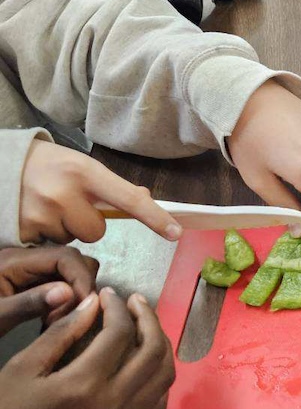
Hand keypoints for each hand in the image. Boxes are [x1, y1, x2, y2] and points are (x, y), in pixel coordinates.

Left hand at [0, 247, 98, 329]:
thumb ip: (29, 302)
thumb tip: (69, 292)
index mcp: (14, 261)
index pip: (65, 257)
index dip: (81, 279)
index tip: (84, 307)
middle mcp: (25, 259)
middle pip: (72, 260)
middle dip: (79, 287)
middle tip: (65, 317)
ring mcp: (28, 270)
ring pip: (70, 272)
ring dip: (74, 293)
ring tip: (57, 319)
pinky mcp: (30, 282)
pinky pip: (60, 283)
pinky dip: (65, 299)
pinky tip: (52, 318)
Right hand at [18, 140, 181, 244]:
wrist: (0, 164)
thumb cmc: (47, 164)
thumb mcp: (80, 165)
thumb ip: (109, 185)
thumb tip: (144, 199)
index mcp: (85, 172)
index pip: (128, 199)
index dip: (154, 217)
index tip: (176, 233)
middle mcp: (64, 193)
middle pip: (96, 231)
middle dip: (86, 222)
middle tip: (67, 204)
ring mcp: (42, 214)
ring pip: (72, 239)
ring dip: (64, 228)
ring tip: (46, 206)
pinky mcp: (24, 230)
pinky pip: (50, 244)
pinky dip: (44, 234)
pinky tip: (34, 214)